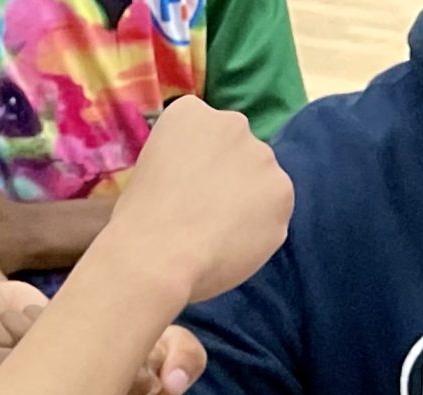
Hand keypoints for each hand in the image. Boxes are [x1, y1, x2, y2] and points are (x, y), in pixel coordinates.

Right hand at [104, 96, 292, 304]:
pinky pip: (274, 213)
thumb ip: (182, 161)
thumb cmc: (139, 218)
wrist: (160, 254)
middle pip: (239, 151)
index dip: (199, 165)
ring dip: (250, 201)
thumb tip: (198, 178)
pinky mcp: (283, 193)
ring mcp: (263, 157)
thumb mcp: (149, 168)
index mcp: (191, 112)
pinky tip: (235, 245)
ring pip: (262, 180)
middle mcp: (233, 122)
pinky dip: (261, 230)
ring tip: (223, 233)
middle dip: (230, 177)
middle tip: (209, 212)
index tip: (188, 188)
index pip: (206, 133)